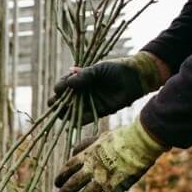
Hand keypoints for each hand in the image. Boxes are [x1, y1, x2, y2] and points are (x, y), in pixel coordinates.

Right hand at [50, 51, 167, 123]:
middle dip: (57, 102)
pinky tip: (72, 122)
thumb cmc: (116, 69)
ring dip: (64, 112)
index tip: (59, 89)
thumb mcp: (98, 69)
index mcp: (79, 79)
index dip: (59, 88)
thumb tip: (68, 83)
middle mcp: (81, 92)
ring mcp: (88, 102)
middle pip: (62, 100)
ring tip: (63, 112)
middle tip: (56, 102)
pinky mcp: (96, 112)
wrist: (134, 78)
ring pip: (70, 111)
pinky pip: (83, 119)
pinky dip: (77, 121)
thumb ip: (85, 75)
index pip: (63, 85)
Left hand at [54, 119, 167, 191]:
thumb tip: (73, 151)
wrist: (140, 141)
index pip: (67, 168)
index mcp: (86, 155)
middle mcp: (91, 169)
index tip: (57, 184)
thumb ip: (86, 144)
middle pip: (71, 185)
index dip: (60, 177)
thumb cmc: (122, 137)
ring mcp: (103, 179)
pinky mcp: (116, 187)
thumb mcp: (100, 137)